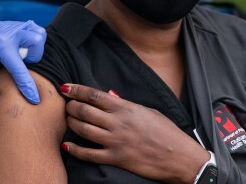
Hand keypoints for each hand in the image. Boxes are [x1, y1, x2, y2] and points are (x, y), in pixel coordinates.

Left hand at [0, 14, 46, 120]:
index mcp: (0, 44)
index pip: (19, 68)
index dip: (28, 87)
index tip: (34, 99)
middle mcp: (11, 33)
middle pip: (36, 43)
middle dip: (34, 57)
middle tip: (20, 64)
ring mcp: (16, 26)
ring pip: (39, 34)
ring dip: (36, 47)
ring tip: (23, 56)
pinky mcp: (18, 24)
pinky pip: (35, 30)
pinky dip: (34, 40)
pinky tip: (24, 48)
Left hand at [60, 84, 208, 183]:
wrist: (179, 157)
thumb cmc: (167, 132)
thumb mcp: (148, 111)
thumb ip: (126, 104)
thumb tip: (110, 95)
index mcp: (126, 108)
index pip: (94, 95)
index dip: (76, 90)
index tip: (65, 87)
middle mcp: (118, 123)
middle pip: (85, 111)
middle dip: (71, 106)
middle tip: (66, 105)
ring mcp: (116, 141)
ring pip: (83, 130)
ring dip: (71, 123)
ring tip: (68, 120)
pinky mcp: (117, 158)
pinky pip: (90, 154)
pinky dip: (75, 150)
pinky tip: (68, 147)